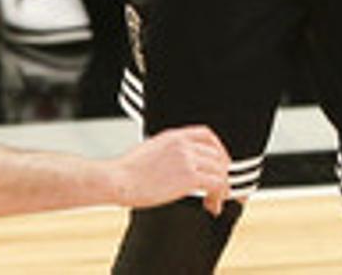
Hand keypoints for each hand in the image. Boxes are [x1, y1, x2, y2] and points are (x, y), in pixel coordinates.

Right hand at [110, 126, 230, 214]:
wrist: (119, 179)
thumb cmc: (127, 171)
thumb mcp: (150, 150)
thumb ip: (167, 152)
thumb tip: (174, 165)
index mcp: (174, 136)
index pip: (207, 134)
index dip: (218, 149)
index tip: (219, 163)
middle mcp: (183, 144)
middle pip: (217, 153)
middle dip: (223, 171)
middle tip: (220, 188)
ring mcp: (187, 159)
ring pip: (220, 169)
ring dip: (222, 187)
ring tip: (215, 201)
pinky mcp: (188, 177)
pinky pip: (216, 184)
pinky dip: (219, 196)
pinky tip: (212, 206)